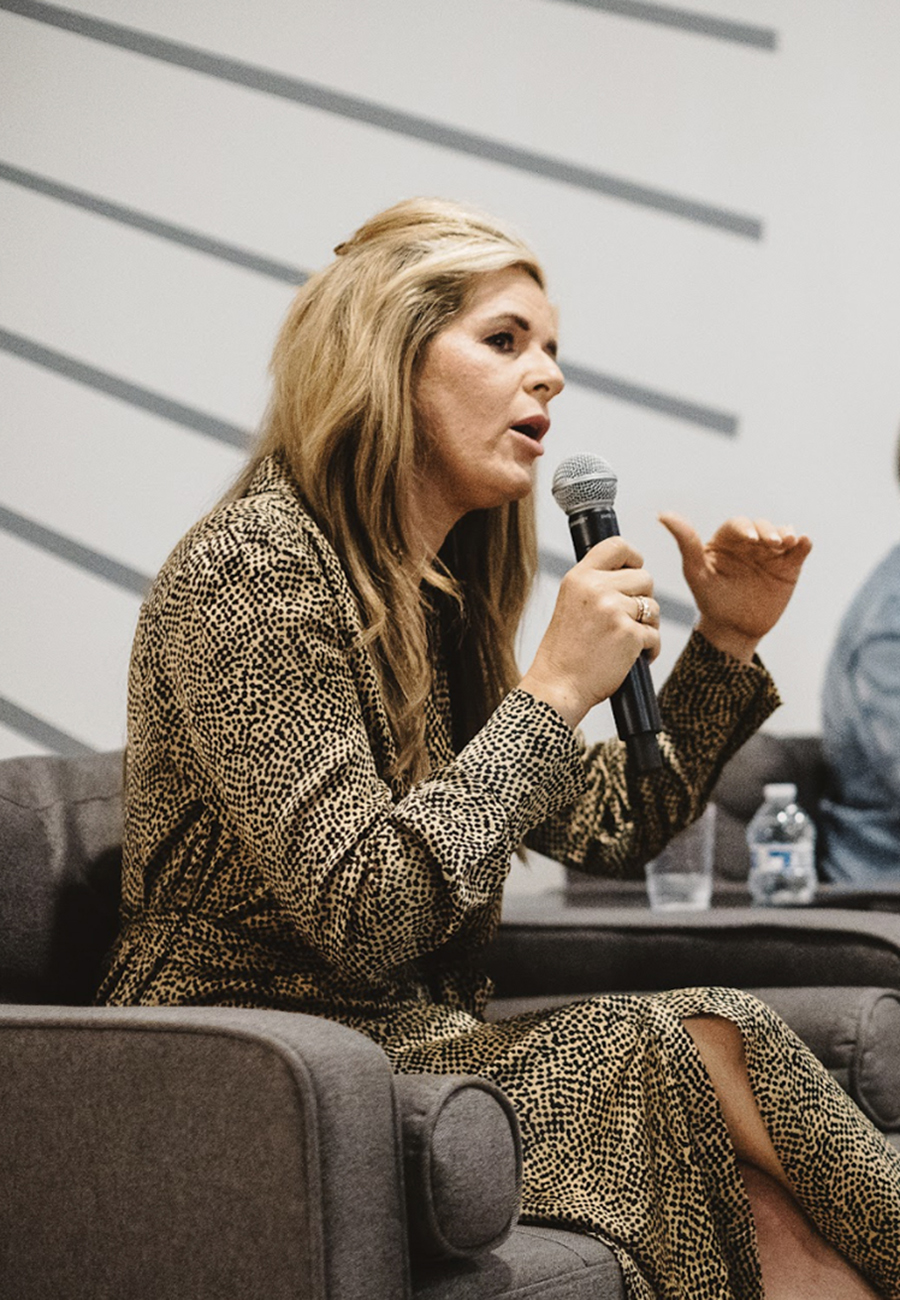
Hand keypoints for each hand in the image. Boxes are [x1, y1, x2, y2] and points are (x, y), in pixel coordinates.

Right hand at [519, 536, 659, 727]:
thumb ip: (595, 586)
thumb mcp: (570, 604)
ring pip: (653, 607)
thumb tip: (630, 573)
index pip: (617, 546)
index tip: (633, 571)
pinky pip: (655, 635)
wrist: (558, 686)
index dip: (633, 557)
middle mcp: (596, 589)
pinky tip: (631, 658)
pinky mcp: (630, 635)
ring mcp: (614, 611)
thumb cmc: (565, 651)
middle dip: (642, 599)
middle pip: (645, 578)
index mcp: (579, 578)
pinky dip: (649, 649)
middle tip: (626, 619)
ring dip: (647, 625)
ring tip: (625, 641)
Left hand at [659, 513, 811, 662]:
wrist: (734, 629)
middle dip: (768, 531)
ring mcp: (771, 553)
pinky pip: (799, 550)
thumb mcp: (696, 572)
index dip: (745, 528)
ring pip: (782, 534)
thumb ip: (685, 543)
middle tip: (773, 543)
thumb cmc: (710, 600)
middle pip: (762, 527)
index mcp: (726, 540)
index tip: (750, 539)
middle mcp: (750, 542)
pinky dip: (803, 544)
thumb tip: (662, 514)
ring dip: (786, 534)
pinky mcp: (789, 565)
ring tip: (788, 542)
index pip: (737, 525)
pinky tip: (804, 542)